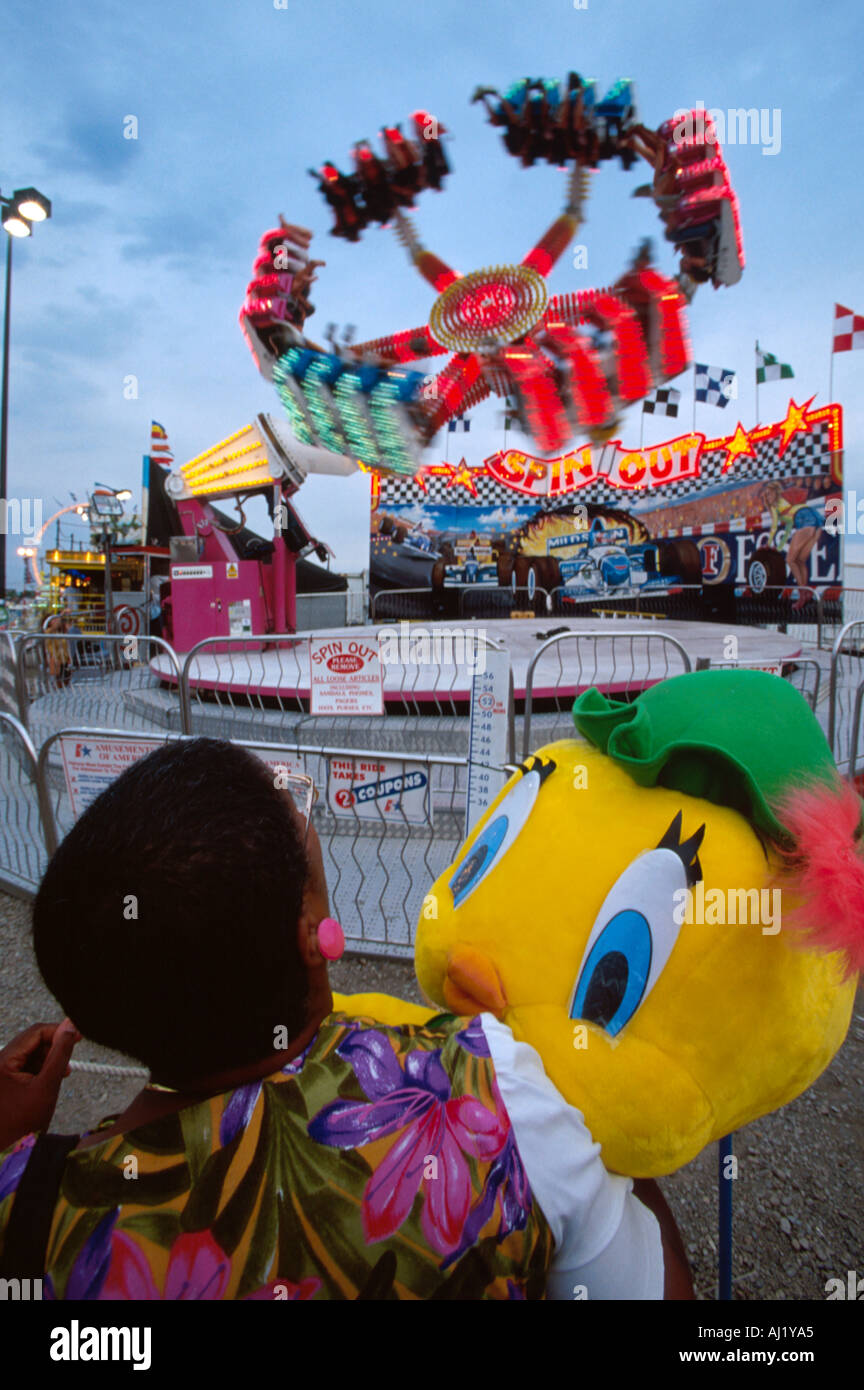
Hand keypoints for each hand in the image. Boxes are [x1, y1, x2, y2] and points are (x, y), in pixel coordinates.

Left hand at [0, 1020, 79, 1150]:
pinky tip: (50, 1080)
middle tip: (71, 1060)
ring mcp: (0, 1073)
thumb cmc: (25, 1125)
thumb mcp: (48, 1085)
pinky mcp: (4, 1082)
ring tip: (62, 1074)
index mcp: (2, 1062)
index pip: (35, 1033)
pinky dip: (40, 1069)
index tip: (78, 1035)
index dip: (59, 1031)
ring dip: (48, 1059)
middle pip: (31, 1042)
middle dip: (53, 1048)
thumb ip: (60, 1053)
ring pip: (29, 1053)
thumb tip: (70, 1025)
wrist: (9, 1155)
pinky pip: (24, 1066)